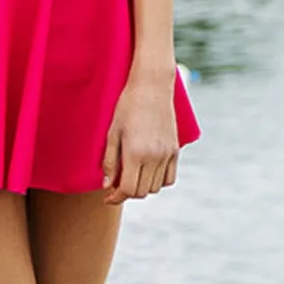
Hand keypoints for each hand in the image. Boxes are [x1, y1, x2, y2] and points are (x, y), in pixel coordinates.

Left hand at [102, 75, 180, 204]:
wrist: (152, 86)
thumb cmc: (127, 106)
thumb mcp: (112, 133)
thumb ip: (110, 161)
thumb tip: (107, 185)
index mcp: (136, 153)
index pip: (128, 190)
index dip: (116, 198)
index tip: (108, 197)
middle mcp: (154, 157)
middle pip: (142, 192)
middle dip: (127, 193)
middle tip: (117, 186)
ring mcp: (167, 154)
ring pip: (156, 188)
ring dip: (143, 187)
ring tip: (132, 176)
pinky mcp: (175, 149)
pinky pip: (170, 178)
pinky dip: (159, 181)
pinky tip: (148, 172)